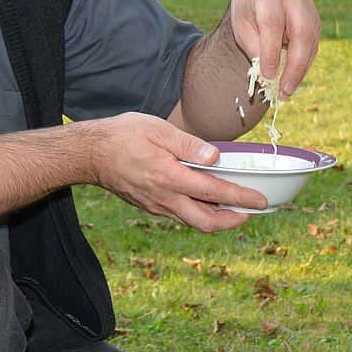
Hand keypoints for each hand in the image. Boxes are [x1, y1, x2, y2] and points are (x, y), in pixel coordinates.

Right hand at [83, 113, 266, 230]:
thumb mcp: (157, 130)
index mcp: (169, 178)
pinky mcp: (151, 206)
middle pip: (206, 222)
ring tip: (236, 206)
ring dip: (218, 218)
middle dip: (234, 221)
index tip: (261, 200)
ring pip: (194, 222)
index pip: (214, 192)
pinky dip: (200, 212)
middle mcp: (164, 198)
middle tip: (252, 211)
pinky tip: (208, 199)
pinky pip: (181, 215)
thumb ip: (188, 144)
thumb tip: (215, 156)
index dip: (241, 198)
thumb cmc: (123, 136)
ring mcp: (157, 206)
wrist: (89, 154)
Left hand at [228, 0, 318, 93]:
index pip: (272, 24)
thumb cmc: (248, 13)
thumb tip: (269, 73)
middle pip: (301, 33)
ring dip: (300, 70)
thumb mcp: (241, 27)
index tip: (267, 75)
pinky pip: (313, 46)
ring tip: (287, 91)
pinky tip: (293, 79)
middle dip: (294, 66)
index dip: (271, 51)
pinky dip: (303, 65)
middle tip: (285, 90)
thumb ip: (254, 47)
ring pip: (310, 43)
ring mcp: (309, 8)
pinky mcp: (316, 20)